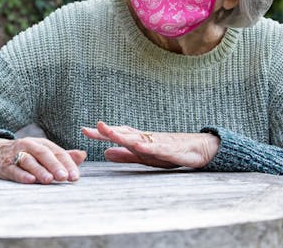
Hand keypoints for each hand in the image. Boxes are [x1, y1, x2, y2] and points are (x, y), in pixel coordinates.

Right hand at [0, 136, 85, 183]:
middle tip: (64, 177)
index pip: (57, 152)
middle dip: (54, 165)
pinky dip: (21, 175)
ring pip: (28, 161)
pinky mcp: (3, 165)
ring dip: (39, 170)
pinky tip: (29, 180)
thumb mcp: (43, 152)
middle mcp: (28, 146)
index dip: (67, 163)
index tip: (75, 176)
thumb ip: (62, 156)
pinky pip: (13, 169)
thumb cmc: (24, 154)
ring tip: (49, 180)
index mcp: (40, 143)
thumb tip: (83, 155)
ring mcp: (15, 155)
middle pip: (43, 153)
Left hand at [81, 121, 219, 168]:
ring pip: (138, 138)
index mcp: (138, 139)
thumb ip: (125, 155)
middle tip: (93, 127)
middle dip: (109, 130)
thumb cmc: (169, 151)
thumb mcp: (143, 156)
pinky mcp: (170, 149)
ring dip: (124, 135)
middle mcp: (145, 137)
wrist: (199, 148)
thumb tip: (104, 153)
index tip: (84, 130)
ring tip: (110, 133)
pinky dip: (148, 146)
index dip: (101, 133)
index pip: (116, 134)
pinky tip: (139, 145)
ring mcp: (157, 142)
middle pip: (124, 132)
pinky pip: (158, 148)